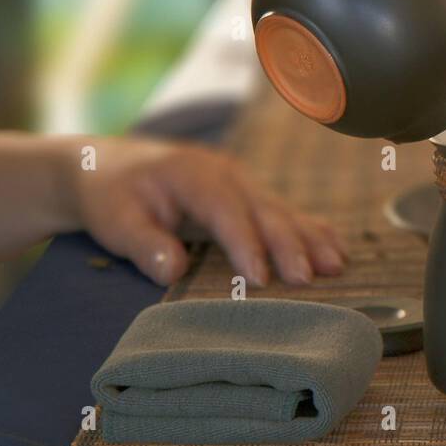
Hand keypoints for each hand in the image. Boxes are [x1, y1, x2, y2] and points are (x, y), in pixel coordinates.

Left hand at [66, 138, 346, 288]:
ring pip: (282, 210)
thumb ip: (142, 243)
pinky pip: (284, 212)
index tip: (260, 279)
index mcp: (193, 173)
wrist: (108, 165)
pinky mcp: (247, 194)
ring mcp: (241, 181)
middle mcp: (225, 173)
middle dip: (290, 244)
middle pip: (265, 209)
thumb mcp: (113, 219)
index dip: (246, 243)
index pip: (226, 210)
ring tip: (337, 266)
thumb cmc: (111, 194)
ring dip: (311, 238)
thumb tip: (173, 270)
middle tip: (309, 278)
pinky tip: (336, 249)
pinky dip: (311, 231)